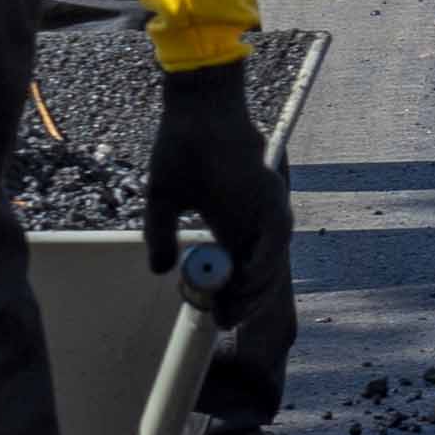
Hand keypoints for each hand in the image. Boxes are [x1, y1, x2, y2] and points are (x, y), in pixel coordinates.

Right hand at [144, 57, 279, 312]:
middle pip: (260, 280)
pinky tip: (240, 283)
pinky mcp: (272, 200)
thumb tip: (158, 271)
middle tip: (218, 321)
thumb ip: (161, 236)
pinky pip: (275, 245)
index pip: (240, 275)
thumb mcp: (163, 202)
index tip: (208, 314)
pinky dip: (261, 268)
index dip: (228, 299)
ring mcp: (267, 213)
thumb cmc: (182, 149)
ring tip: (226, 309)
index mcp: (232, 225)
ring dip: (252, 294)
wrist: (196, 113)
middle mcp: (254, 223)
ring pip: (271, 268)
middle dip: (241, 306)